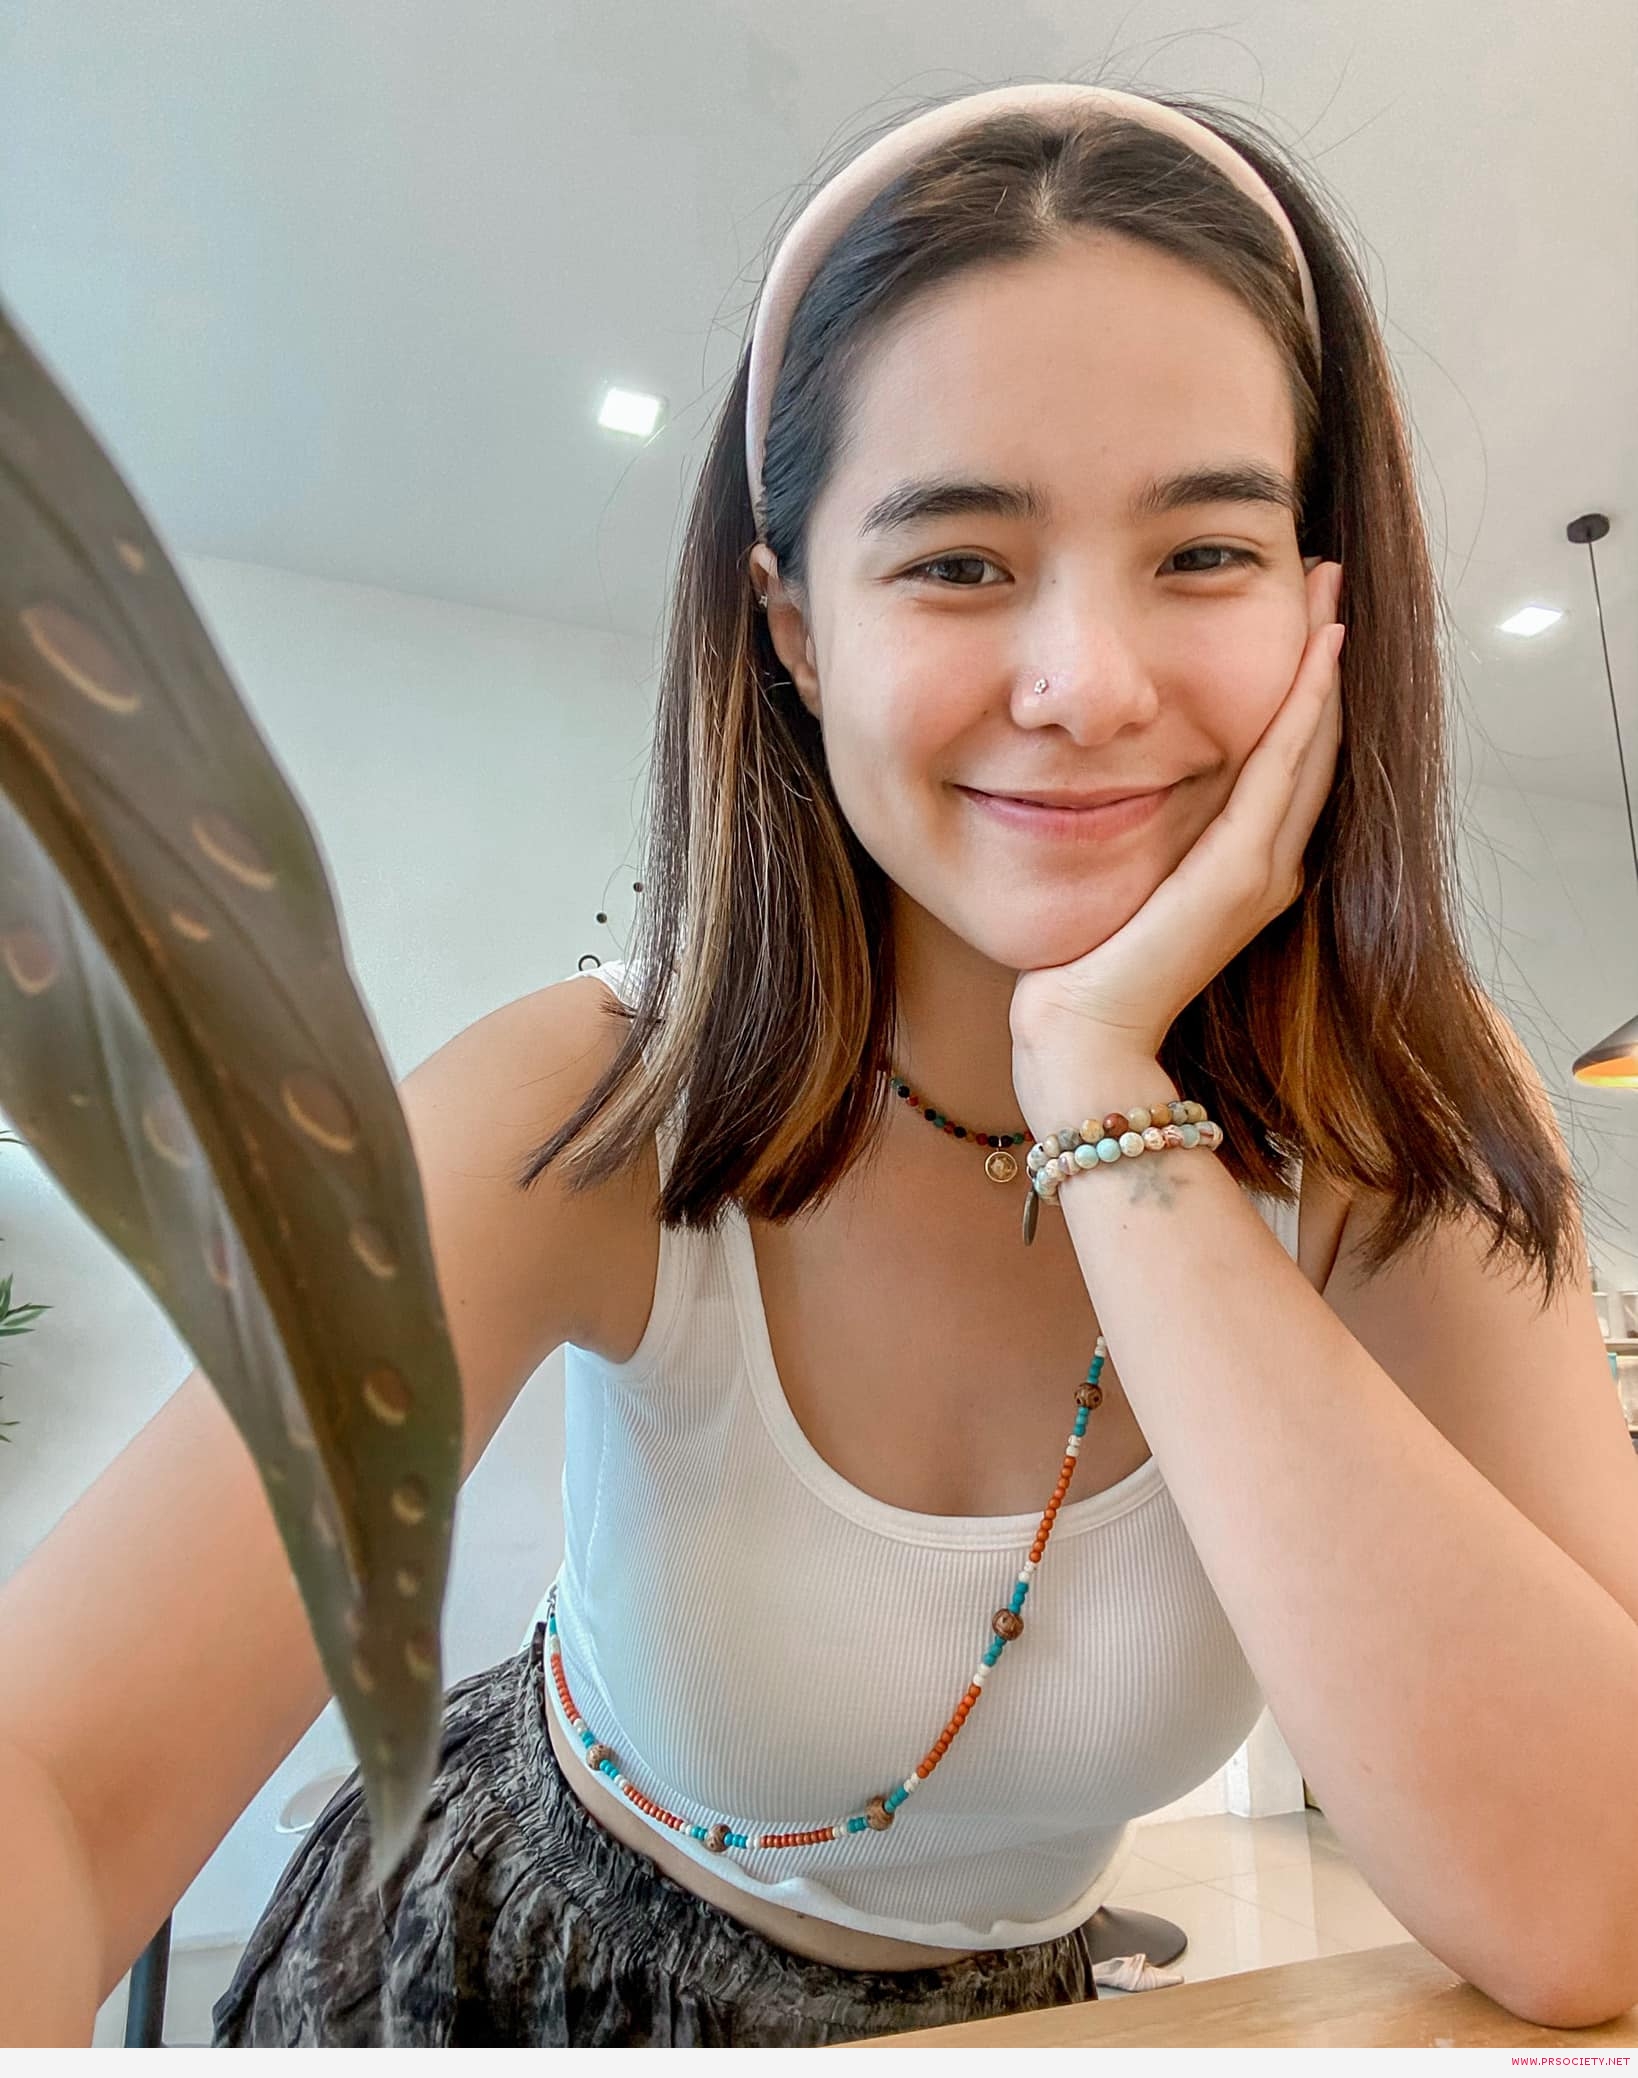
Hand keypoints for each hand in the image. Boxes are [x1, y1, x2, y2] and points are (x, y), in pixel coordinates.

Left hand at [1010, 560, 1345, 1075]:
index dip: (1301, 684)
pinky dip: (1304, 707)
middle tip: (1325, 574)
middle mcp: (1270, 865)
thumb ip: (1143, 832)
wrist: (1084, 1036)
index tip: (1300, 615)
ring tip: (1327, 584)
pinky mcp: (1240, 872)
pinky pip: (1281, 769)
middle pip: (1314, 738)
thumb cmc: (1084, 969)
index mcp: (1247, 867)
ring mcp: (1263, 868)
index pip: (1288, 757)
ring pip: (1312, 742)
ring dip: (1323, 661)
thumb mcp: (1124, 876)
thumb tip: (1109, 774)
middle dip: (1320, 653)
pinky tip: (1318, 651)